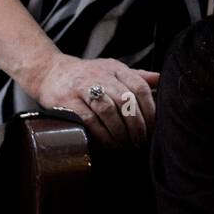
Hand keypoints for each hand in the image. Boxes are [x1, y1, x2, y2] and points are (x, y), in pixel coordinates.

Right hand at [27, 52, 159, 146]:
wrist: (50, 72)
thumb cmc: (88, 74)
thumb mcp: (113, 69)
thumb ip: (138, 76)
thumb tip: (163, 80)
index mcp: (116, 68)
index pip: (139, 86)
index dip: (149, 108)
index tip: (154, 126)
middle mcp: (101, 76)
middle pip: (126, 100)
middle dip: (137, 124)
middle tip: (141, 140)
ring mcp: (83, 87)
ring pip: (109, 110)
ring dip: (120, 131)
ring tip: (127, 145)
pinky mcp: (67, 101)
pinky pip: (88, 119)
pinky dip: (102, 133)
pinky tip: (109, 143)